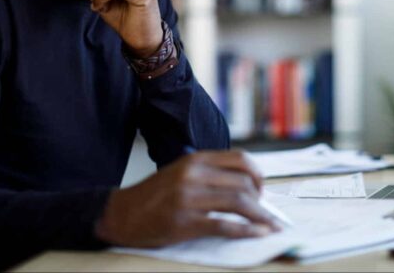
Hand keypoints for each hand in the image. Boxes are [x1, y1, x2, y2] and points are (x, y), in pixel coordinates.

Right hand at [94, 150, 281, 246]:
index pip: (240, 159)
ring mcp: (189, 198)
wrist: (122, 213)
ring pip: (238, 202)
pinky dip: (246, 231)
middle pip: (243, 183)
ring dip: (260, 217)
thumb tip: (246, 184)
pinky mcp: (185, 222)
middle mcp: (194, 175)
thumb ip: (209, 173)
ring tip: (271, 226)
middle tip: (266, 213)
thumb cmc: (155, 195)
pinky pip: (225, 226)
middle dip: (261, 200)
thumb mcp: (182, 171)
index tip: (262, 189)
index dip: (258, 174)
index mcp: (196, 160)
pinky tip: (258, 234)